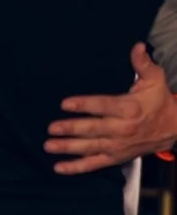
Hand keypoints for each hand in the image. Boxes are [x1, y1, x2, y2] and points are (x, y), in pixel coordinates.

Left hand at [46, 44, 176, 173]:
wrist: (174, 129)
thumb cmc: (159, 102)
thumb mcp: (155, 81)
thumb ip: (143, 64)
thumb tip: (137, 47)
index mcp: (129, 108)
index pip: (103, 106)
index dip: (84, 104)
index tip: (65, 104)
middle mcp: (122, 129)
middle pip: (93, 129)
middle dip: (71, 129)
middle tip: (52, 128)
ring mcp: (118, 145)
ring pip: (90, 147)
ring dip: (68, 147)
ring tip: (49, 145)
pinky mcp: (116, 157)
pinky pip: (94, 164)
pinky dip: (76, 167)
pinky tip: (59, 167)